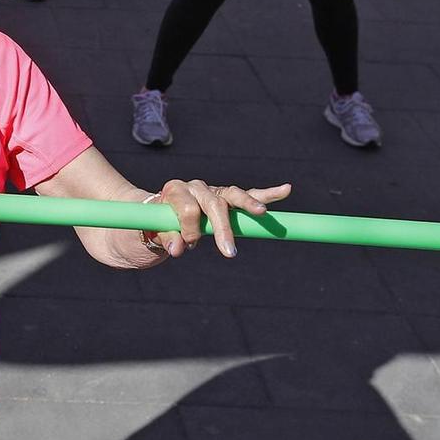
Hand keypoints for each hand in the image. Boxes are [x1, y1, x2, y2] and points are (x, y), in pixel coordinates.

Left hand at [143, 179, 290, 258]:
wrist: (159, 213)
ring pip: (233, 195)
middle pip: (213, 204)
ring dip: (248, 204)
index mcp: (175, 191)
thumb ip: (167, 238)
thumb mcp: (155, 232)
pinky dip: (266, 194)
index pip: (188, 209)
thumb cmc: (158, 223)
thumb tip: (178, 249)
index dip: (189, 229)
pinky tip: (285, 190)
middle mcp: (195, 187)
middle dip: (222, 228)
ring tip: (261, 212)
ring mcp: (213, 191)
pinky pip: (248, 195)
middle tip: (229, 252)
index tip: (190, 245)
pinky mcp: (227, 197)